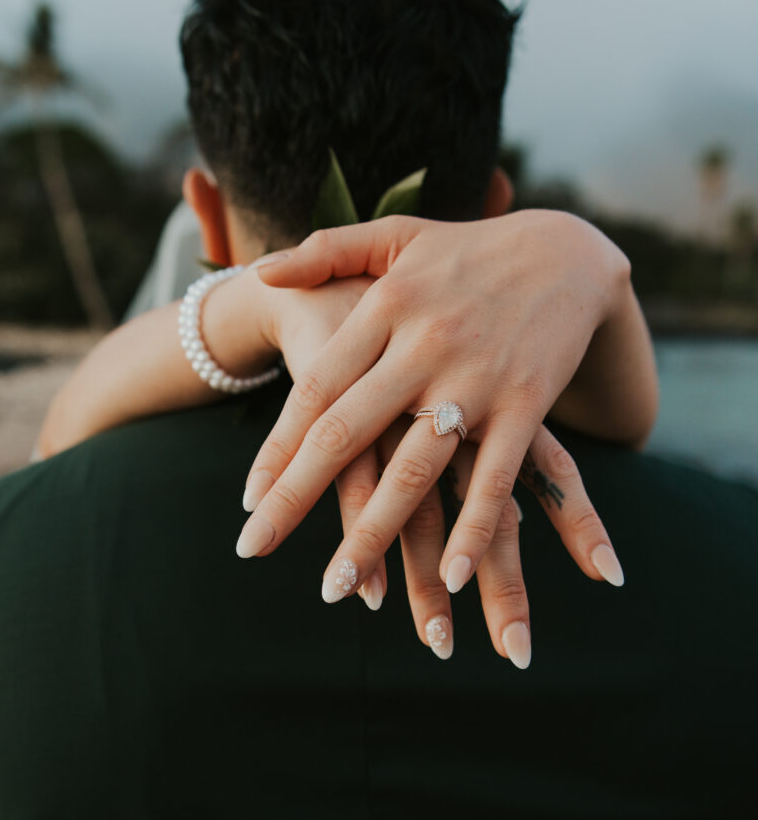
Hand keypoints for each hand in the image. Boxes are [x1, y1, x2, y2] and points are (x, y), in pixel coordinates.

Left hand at [236, 212, 629, 657]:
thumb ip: (325, 251)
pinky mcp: (527, 404)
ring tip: (336, 585)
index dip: (278, 447)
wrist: (570, 248)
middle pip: (346, 433)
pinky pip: (496, 476)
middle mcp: (423, 347)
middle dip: (295, 497)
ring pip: (414, 467)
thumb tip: (260, 272)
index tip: (248, 499)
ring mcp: (476, 379)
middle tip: (252, 549)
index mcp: (384, 309)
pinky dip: (472, 527)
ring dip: (374, 532)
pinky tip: (447, 576)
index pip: (316, 390)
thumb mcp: (395, 234)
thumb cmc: (471, 248)